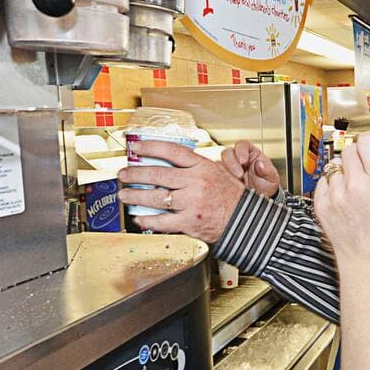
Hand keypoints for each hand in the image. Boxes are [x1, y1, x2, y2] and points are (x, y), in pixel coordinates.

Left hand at [117, 139, 244, 242]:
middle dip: (135, 174)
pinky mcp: (189, 222)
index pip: (172, 152)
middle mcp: (195, 183)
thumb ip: (195, 167)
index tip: (135, 147)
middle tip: (124, 174)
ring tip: (125, 195)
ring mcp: (191, 203)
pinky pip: (162, 221)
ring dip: (135, 196)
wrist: (245, 220)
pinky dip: (147, 220)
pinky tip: (139, 218)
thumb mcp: (217, 172)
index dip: (150, 147)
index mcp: (202, 167)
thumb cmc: (231, 196)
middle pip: (158, 174)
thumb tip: (170, 162)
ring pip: (156, 198)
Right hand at [221, 139, 280, 196]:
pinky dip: (218, 180)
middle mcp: (237, 158)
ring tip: (234, 183)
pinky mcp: (221, 178)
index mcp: (250, 153)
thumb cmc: (266, 184)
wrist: (260, 198)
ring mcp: (228, 168)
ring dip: (224, 172)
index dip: (241, 150)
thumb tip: (260, 163)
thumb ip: (267, 170)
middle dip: (231, 163)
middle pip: (228, 152)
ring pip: (219, 164)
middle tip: (239, 175)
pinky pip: (215, 176)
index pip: (242, 144)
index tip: (243, 161)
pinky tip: (226, 187)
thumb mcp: (271, 178)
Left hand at [313, 132, 369, 261]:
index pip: (367, 140)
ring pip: (336, 164)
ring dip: (344, 172)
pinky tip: (343, 198)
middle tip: (363, 173)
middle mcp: (357, 186)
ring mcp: (337, 195)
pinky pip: (324, 179)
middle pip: (350, 149)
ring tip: (353, 191)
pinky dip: (332, 185)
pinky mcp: (322, 202)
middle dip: (357, 157)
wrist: (364, 254)